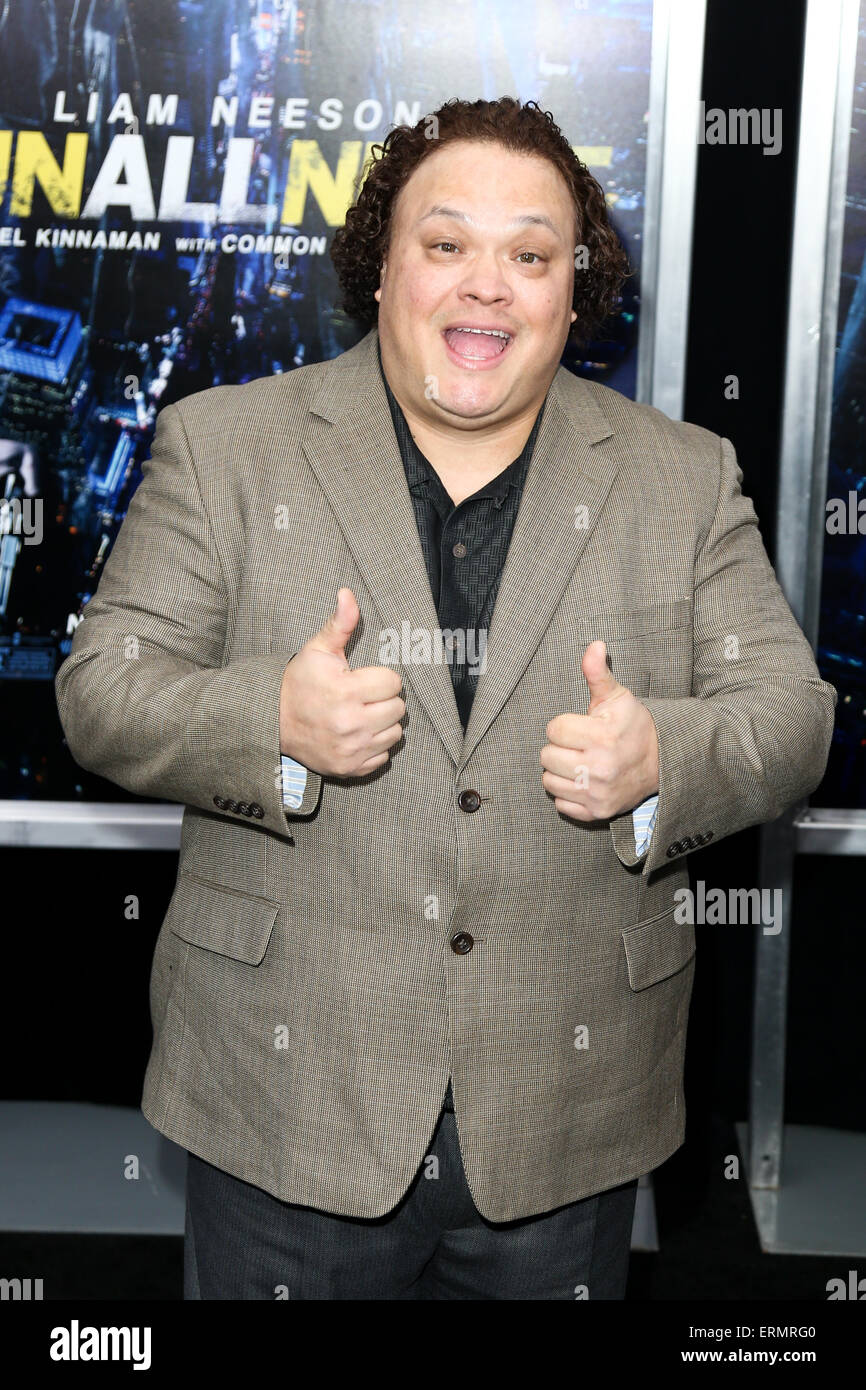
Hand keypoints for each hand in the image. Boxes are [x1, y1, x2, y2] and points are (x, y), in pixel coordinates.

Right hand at [279, 587, 405, 776]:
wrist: (273, 722)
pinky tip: (357, 734)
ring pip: (395, 733)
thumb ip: (340, 623)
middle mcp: (351, 724)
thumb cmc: (300, 682)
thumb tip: (348, 593)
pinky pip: (383, 756)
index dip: (380, 678)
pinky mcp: (350, 768)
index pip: (394, 682)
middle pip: (398, 709)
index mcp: (346, 691)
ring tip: (361, 714)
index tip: (362, 679)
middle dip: (384, 700)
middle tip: (363, 697)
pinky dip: (375, 746)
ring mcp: (352, 749)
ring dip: (383, 723)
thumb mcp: (317, 650)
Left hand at [540, 640, 658, 820]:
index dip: (564, 725)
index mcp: (601, 737)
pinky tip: (583, 781)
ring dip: (560, 771)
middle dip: (560, 748)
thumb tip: (594, 645)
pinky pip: (561, 804)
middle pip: (547, 756)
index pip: (553, 729)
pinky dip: (568, 794)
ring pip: (549, 781)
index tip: (581, 726)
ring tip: (579, 762)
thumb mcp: (617, 696)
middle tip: (580, 745)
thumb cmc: (633, 726)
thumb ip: (597, 673)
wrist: (662, 762)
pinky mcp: (597, 812)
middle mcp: (598, 768)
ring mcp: (597, 793)